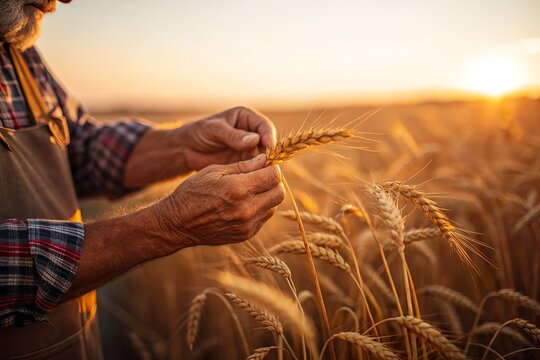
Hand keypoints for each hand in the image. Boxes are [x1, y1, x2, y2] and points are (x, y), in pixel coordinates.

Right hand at [153, 154, 283, 247]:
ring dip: (267, 196)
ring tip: (251, 191)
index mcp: (238, 188)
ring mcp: (247, 224)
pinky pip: (263, 218)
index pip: (273, 176)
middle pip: (279, 192)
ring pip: (273, 207)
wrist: (178, 223)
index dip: (271, 167)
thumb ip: (243, 165)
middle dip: (273, 182)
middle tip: (261, 177)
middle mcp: (246, 209)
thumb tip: (265, 159)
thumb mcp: (215, 170)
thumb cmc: (193, 191)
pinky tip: (244, 204)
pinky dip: (259, 209)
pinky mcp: (246, 234)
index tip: (264, 165)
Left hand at [178, 107, 276, 170]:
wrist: (187, 149)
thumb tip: (254, 140)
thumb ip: (233, 135)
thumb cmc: (199, 133)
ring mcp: (249, 149)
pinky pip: (255, 168)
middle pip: (268, 143)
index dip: (268, 135)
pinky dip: (256, 174)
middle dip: (270, 153)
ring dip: (264, 165)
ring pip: (264, 157)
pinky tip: (255, 179)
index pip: (264, 126)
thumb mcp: (213, 130)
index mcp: (246, 118)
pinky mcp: (245, 163)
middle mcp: (252, 133)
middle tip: (270, 163)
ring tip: (263, 173)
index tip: (269, 145)